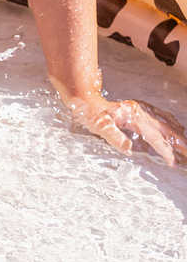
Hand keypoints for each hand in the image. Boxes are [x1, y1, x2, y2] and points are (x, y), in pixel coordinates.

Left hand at [71, 96, 186, 166]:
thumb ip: (113, 136)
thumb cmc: (91, 113)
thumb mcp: (98, 125)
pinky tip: (173, 136)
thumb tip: (129, 149)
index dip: (163, 150)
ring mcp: (139, 113)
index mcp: (133, 116)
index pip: (153, 136)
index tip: (172, 161)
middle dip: (177, 143)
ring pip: (163, 127)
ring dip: (175, 138)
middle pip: (164, 130)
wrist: (84, 99)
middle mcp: (139, 113)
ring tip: (185, 148)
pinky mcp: (138, 115)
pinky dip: (168, 132)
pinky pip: (157, 124)